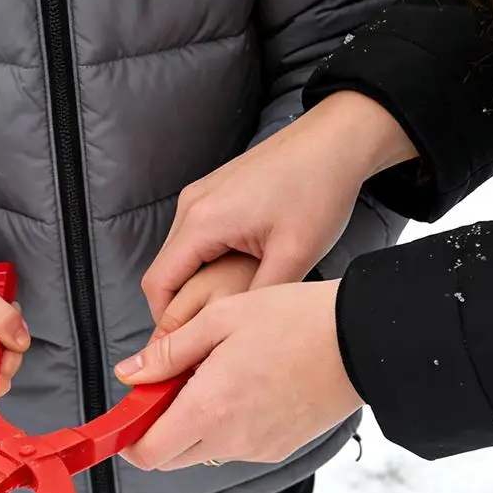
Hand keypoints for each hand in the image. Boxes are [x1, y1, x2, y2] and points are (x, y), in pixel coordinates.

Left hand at [113, 281, 361, 471]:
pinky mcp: (281, 448)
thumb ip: (170, 351)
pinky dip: (227, 424)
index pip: (148, 454)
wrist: (361, 340)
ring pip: (204, 451)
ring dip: (195, 424)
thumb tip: (130, 373)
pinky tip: (246, 384)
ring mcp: (259, 450)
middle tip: (172, 381)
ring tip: (218, 373)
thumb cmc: (294, 320)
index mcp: (210, 410)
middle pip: (171, 457)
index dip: (130, 436)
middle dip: (159, 428)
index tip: (132, 409)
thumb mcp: (221, 318)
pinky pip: (237, 446)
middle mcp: (232, 441)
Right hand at [141, 91, 415, 322]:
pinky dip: (206, 262)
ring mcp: (201, 195)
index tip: (186, 351)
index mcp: (202, 222)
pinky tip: (238, 275)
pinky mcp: (215, 192)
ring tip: (227, 309)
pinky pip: (196, 236)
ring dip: (196, 284)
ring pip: (181, 254)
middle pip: (165, 271)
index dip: (165, 324)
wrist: (335, 141)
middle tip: (209, 337)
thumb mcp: (294, 254)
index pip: (158, 285)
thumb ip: (256, 297)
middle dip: (180, 308)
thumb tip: (233, 331)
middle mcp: (191, 206)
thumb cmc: (317, 190)